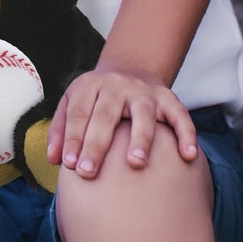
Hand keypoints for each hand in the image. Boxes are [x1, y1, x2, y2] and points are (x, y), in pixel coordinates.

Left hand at [47, 62, 199, 178]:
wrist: (130, 68)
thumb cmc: (96, 98)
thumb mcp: (73, 102)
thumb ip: (61, 130)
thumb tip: (54, 160)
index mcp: (90, 85)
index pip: (79, 113)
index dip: (73, 138)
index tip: (69, 166)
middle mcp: (117, 86)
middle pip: (106, 114)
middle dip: (96, 144)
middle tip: (88, 172)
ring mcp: (144, 92)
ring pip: (144, 114)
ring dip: (140, 137)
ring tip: (136, 163)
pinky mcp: (168, 98)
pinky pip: (180, 115)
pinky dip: (186, 134)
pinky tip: (188, 156)